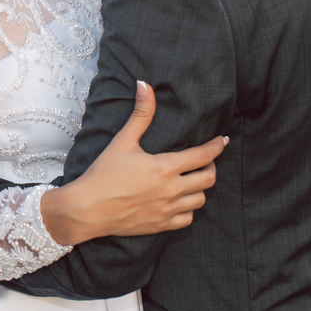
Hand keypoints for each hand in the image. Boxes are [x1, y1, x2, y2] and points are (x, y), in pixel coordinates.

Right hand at [41, 80, 226, 245]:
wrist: (87, 209)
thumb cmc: (103, 173)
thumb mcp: (122, 141)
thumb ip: (140, 114)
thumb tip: (145, 85)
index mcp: (165, 167)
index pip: (203, 156)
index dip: (216, 146)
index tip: (223, 140)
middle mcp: (171, 190)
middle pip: (208, 178)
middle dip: (210, 167)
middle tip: (204, 160)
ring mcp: (167, 210)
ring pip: (200, 199)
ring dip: (200, 188)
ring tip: (192, 180)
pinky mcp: (161, 226)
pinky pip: (188, 219)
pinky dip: (188, 209)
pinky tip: (180, 201)